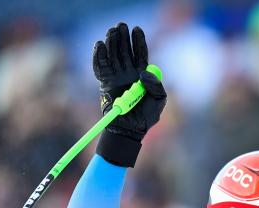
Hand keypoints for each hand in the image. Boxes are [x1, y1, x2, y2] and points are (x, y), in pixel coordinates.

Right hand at [93, 22, 166, 166]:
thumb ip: (156, 85)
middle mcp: (128, 74)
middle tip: (121, 25)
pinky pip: (101, 67)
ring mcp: (116, 78)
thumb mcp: (159, 100)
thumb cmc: (146, 117)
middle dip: (123, 38)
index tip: (137, 29)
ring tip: (112, 31)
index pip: (140, 54)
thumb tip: (144, 72)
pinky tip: (100, 45)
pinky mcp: (105, 83)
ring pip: (112, 56)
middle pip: (125, 51)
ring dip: (111, 43)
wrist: (130, 130)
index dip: (138, 42)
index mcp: (142, 76)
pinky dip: (99, 56)